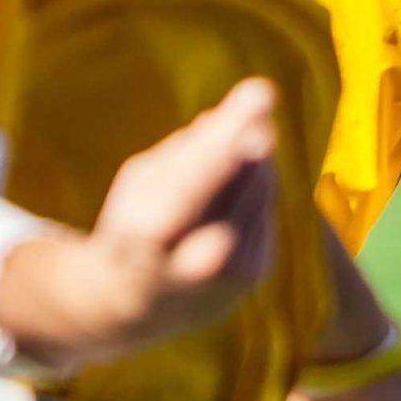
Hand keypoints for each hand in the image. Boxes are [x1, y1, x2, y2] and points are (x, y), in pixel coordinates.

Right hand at [0, 77, 280, 366]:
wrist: (135, 307)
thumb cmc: (134, 225)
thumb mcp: (143, 182)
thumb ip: (188, 151)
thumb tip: (237, 117)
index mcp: (148, 239)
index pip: (189, 185)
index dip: (220, 144)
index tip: (250, 99)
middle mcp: (193, 262)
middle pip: (233, 191)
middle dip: (248, 144)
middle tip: (260, 93)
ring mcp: (231, 273)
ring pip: (258, 193)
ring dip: (255, 153)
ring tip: (245, 125)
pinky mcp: (257, 273)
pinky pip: (266, 209)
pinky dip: (258, 180)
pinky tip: (249, 161)